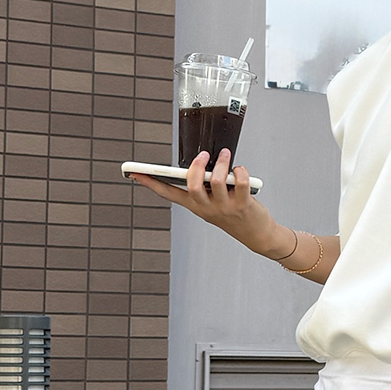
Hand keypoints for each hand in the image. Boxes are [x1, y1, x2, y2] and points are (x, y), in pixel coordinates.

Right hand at [128, 151, 285, 255]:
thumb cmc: (233, 213)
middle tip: (203, 155)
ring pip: (217, 181)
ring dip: (222, 164)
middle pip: (192, 186)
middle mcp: (207, 208)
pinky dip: (240, 171)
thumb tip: (201, 163)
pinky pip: (241, 183)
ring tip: (225, 155)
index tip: (135, 173)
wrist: (256, 234)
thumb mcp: (213, 203)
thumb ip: (206, 186)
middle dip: (196, 166)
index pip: (168, 194)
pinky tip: (240, 169)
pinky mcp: (243, 205)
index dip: (151, 183)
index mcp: (195, 206)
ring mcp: (224, 207)